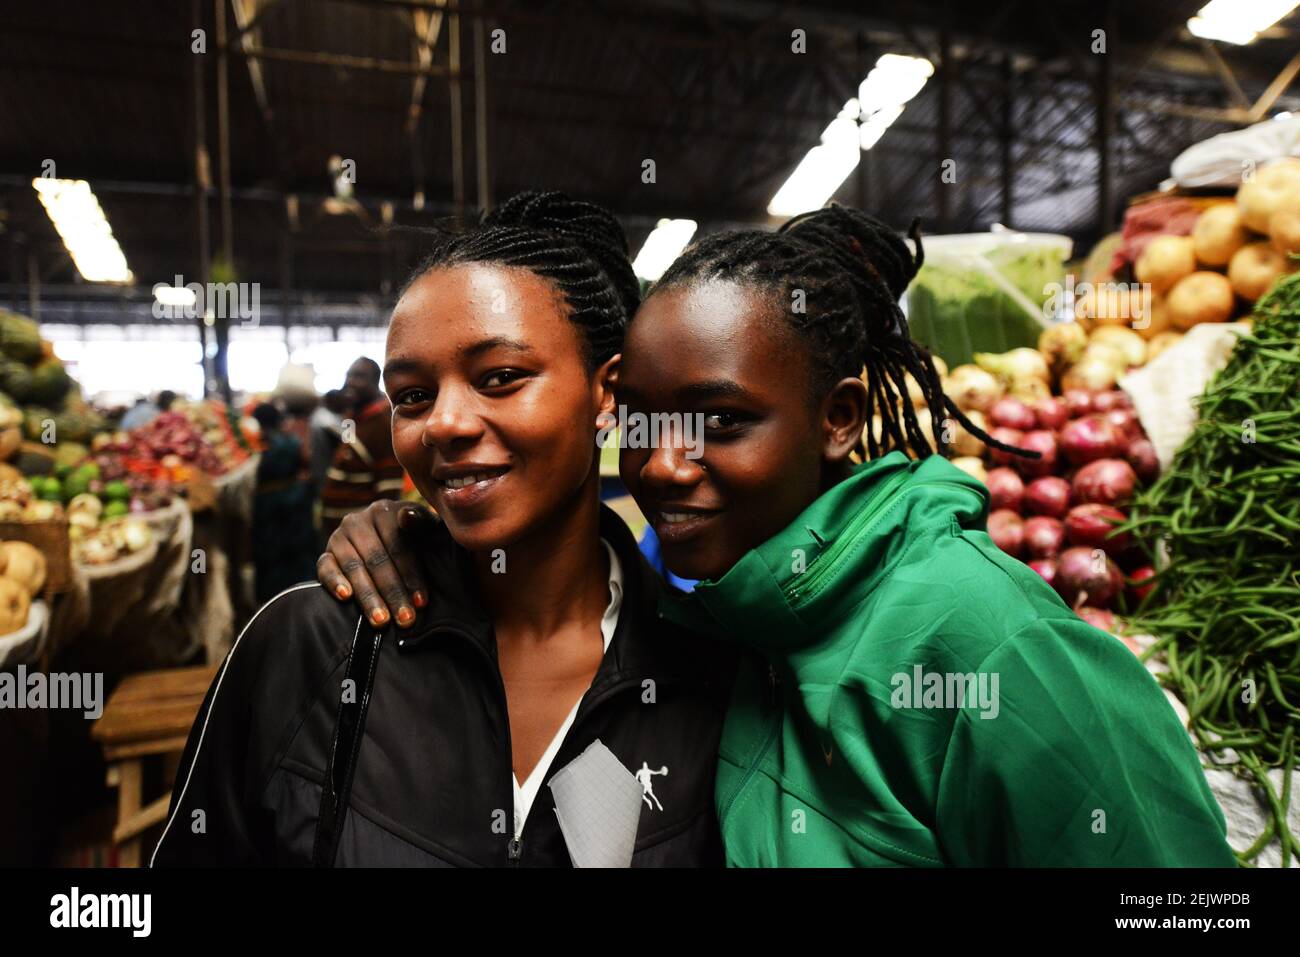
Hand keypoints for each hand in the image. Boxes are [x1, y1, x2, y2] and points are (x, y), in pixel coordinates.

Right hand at [316, 500, 434, 628]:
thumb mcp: (425, 528)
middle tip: (405, 620)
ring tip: (381, 621)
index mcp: (384, 512)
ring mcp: (338, 537)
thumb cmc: (415, 539)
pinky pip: (325, 568)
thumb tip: (408, 517)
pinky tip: (346, 597)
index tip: (422, 602)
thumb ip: (422, 522)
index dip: (411, 575)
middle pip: (376, 559)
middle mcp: (357, 521)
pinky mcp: (325, 554)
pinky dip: (334, 582)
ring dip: (368, 596)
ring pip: (353, 567)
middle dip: (393, 593)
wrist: (390, 542)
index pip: (398, 545)